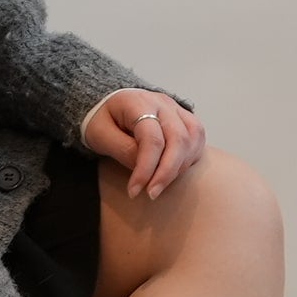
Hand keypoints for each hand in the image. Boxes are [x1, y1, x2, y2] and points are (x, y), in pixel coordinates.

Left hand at [82, 88, 202, 198]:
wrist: (112, 104)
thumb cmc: (103, 119)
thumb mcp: (99, 133)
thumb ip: (121, 149)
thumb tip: (143, 169)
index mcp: (139, 102)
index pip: (151, 138)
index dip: (145, 168)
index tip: (134, 191)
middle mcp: (163, 103)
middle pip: (178, 139)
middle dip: (166, 173)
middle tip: (151, 194)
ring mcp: (177, 109)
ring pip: (192, 139)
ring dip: (179, 168)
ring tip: (159, 184)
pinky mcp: (185, 119)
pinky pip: (197, 140)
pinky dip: (189, 159)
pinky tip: (172, 172)